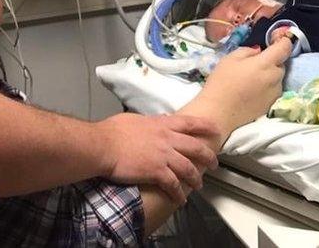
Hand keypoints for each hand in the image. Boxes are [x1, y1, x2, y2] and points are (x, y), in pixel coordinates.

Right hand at [97, 113, 219, 202]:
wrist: (103, 145)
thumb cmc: (112, 131)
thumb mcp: (134, 119)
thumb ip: (149, 122)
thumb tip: (156, 120)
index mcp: (161, 124)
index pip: (189, 123)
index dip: (205, 126)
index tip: (216, 129)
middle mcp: (167, 139)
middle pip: (195, 147)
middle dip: (208, 156)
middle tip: (214, 163)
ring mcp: (163, 156)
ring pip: (188, 168)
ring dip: (196, 178)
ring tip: (199, 185)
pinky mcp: (157, 172)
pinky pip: (174, 185)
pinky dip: (179, 194)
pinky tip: (181, 200)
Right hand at [209, 38, 290, 121]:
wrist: (219, 113)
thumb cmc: (222, 82)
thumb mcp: (230, 59)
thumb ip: (248, 51)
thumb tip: (259, 51)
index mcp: (266, 63)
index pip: (285, 47)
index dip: (283, 41)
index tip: (276, 40)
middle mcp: (275, 78)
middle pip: (280, 64)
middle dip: (271, 61)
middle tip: (254, 64)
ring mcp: (275, 93)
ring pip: (277, 78)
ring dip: (269, 75)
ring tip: (251, 79)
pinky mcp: (271, 105)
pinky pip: (273, 90)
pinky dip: (266, 88)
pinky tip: (251, 91)